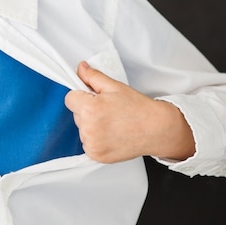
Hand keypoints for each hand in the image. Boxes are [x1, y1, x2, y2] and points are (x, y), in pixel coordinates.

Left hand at [64, 61, 194, 163]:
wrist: (156, 129)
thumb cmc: (138, 108)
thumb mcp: (114, 86)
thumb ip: (92, 76)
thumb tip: (80, 68)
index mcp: (90, 109)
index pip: (69, 98)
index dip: (81, 95)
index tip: (93, 97)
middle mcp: (89, 129)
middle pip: (76, 114)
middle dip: (87, 109)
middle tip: (108, 110)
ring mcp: (93, 144)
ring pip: (81, 129)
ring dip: (91, 125)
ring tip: (112, 122)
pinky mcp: (97, 156)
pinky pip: (87, 143)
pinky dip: (96, 138)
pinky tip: (111, 133)